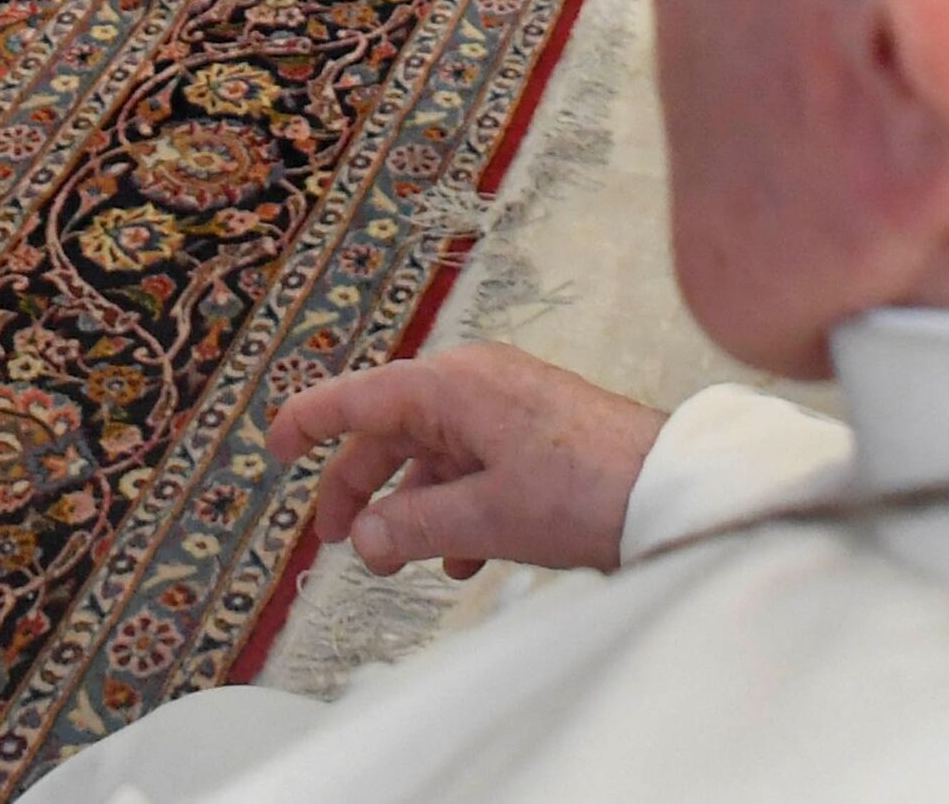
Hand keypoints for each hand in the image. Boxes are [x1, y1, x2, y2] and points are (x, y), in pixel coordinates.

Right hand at [272, 346, 670, 579]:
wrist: (675, 489)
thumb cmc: (586, 488)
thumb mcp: (487, 516)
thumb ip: (415, 526)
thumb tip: (366, 538)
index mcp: (453, 387)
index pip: (360, 397)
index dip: (310, 421)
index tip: (273, 444)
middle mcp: (475, 386)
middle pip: (392, 432)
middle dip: (361, 487)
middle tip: (334, 541)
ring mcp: (508, 409)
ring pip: (434, 456)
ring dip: (411, 508)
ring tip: (399, 562)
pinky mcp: (536, 435)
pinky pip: (474, 468)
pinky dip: (456, 510)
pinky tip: (461, 560)